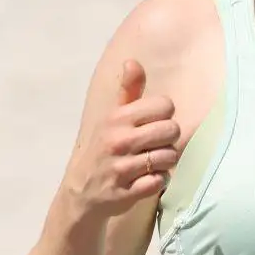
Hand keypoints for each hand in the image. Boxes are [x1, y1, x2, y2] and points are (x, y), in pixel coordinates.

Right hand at [64, 60, 179, 217]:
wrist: (82, 191)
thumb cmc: (103, 147)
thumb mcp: (112, 116)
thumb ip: (128, 90)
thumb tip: (133, 61)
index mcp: (117, 118)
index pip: (164, 105)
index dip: (164, 115)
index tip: (153, 123)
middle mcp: (118, 141)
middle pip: (172, 130)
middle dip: (168, 138)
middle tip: (155, 144)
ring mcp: (122, 168)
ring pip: (169, 157)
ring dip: (165, 161)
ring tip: (151, 162)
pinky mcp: (126, 192)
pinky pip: (160, 181)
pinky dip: (158, 181)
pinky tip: (147, 179)